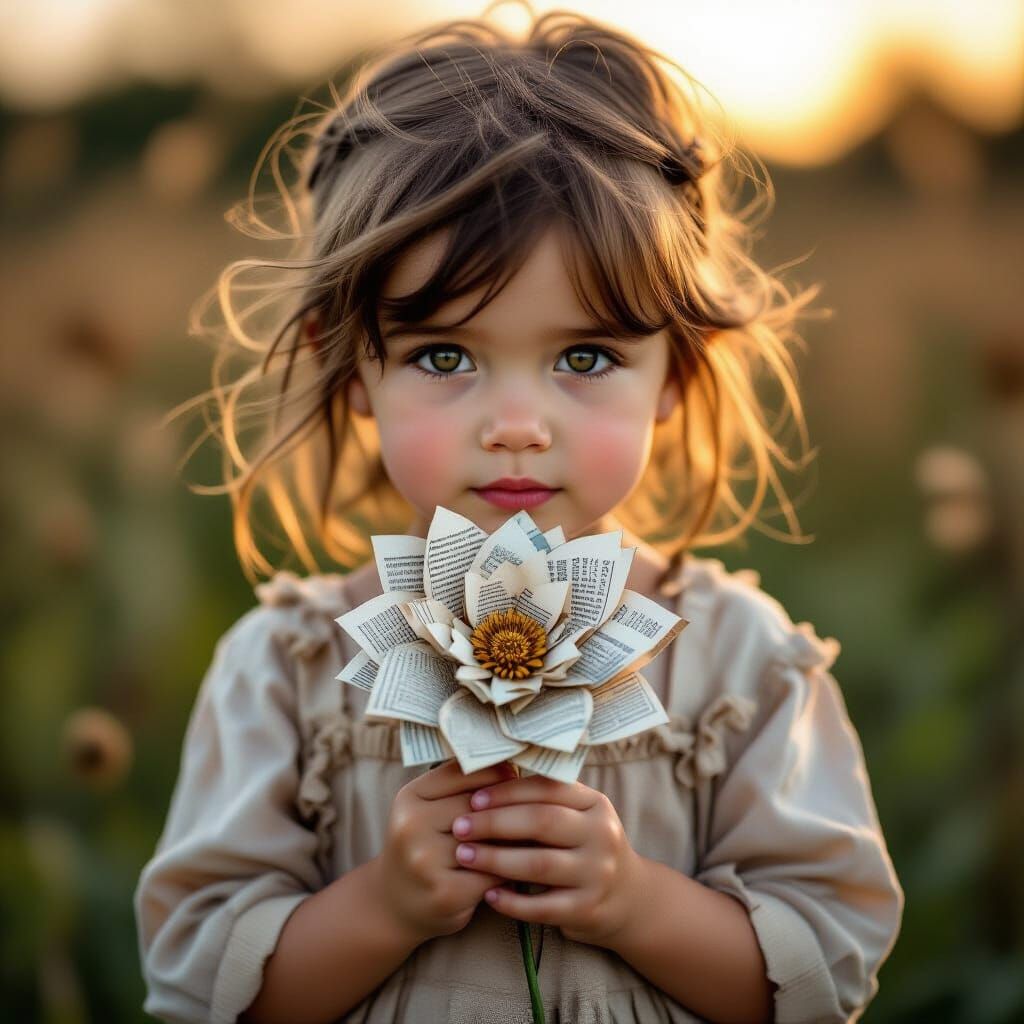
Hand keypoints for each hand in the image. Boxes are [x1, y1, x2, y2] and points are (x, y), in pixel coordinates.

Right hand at [371, 759, 516, 944]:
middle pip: (479, 806)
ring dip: (515, 840)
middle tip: (534, 809)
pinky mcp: (445, 893)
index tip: (516, 776)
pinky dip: (509, 870)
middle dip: (509, 808)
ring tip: (530, 836)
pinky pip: (493, 872)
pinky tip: (517, 868)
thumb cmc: (426, 847)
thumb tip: (513, 765)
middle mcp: (410, 825)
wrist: (396, 906)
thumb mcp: (430, 809)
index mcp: (409, 796)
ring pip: (490, 839)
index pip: (462, 772)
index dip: (496, 773)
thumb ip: (462, 786)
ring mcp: (425, 860)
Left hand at [449, 773, 644, 946]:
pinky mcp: (587, 909)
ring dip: (495, 860)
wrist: (629, 899)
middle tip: (459, 826)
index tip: (473, 798)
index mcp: (595, 804)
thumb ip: (545, 798)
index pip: (548, 788)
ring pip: (539, 864)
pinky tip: (488, 895)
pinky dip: (512, 902)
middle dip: (495, 823)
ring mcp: (597, 874)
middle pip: (542, 822)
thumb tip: (490, 775)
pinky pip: (542, 907)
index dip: (507, 791)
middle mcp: (601, 835)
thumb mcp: (579, 815)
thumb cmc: (585, 846)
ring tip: (463, 856)